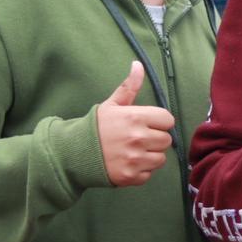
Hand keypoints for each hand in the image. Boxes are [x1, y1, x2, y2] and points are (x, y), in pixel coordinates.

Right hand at [96, 61, 175, 186]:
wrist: (74, 154)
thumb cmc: (96, 127)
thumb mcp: (112, 105)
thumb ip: (129, 86)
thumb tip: (138, 64)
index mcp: (135, 118)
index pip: (167, 120)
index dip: (159, 122)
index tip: (147, 124)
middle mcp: (138, 138)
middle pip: (166, 140)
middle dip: (155, 139)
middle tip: (138, 138)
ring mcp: (135, 159)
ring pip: (160, 158)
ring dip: (150, 155)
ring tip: (134, 151)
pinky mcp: (131, 176)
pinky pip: (149, 173)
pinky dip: (141, 170)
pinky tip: (128, 163)